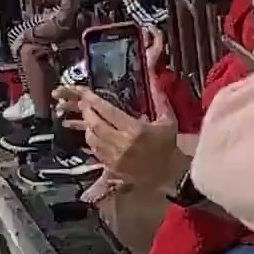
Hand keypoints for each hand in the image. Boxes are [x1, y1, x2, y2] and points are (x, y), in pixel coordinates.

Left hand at [66, 86, 181, 199]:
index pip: (109, 112)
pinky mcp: (112, 167)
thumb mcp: (168, 121)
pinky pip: (95, 151)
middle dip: (87, 112)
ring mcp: (115, 157)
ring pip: (92, 139)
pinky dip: (92, 140)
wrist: (169, 174)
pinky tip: (93, 134)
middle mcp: (122, 143)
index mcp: (135, 130)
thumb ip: (160, 100)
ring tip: (88, 117)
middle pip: (96, 124)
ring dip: (87, 126)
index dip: (94, 102)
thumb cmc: (168, 145)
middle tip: (84, 104)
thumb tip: (156, 79)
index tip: (86, 94)